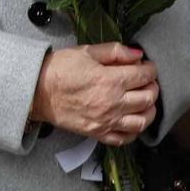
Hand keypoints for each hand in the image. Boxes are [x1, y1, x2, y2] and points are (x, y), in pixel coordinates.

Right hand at [32, 43, 158, 146]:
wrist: (36, 92)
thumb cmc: (59, 69)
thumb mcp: (86, 51)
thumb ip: (114, 51)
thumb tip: (137, 54)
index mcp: (111, 80)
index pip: (144, 75)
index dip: (150, 69)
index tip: (147, 66)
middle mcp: (113, 103)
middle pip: (148, 98)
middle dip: (153, 87)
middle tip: (147, 82)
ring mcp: (107, 121)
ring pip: (143, 121)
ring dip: (149, 110)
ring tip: (144, 101)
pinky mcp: (98, 133)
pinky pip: (125, 138)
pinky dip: (134, 131)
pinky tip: (132, 120)